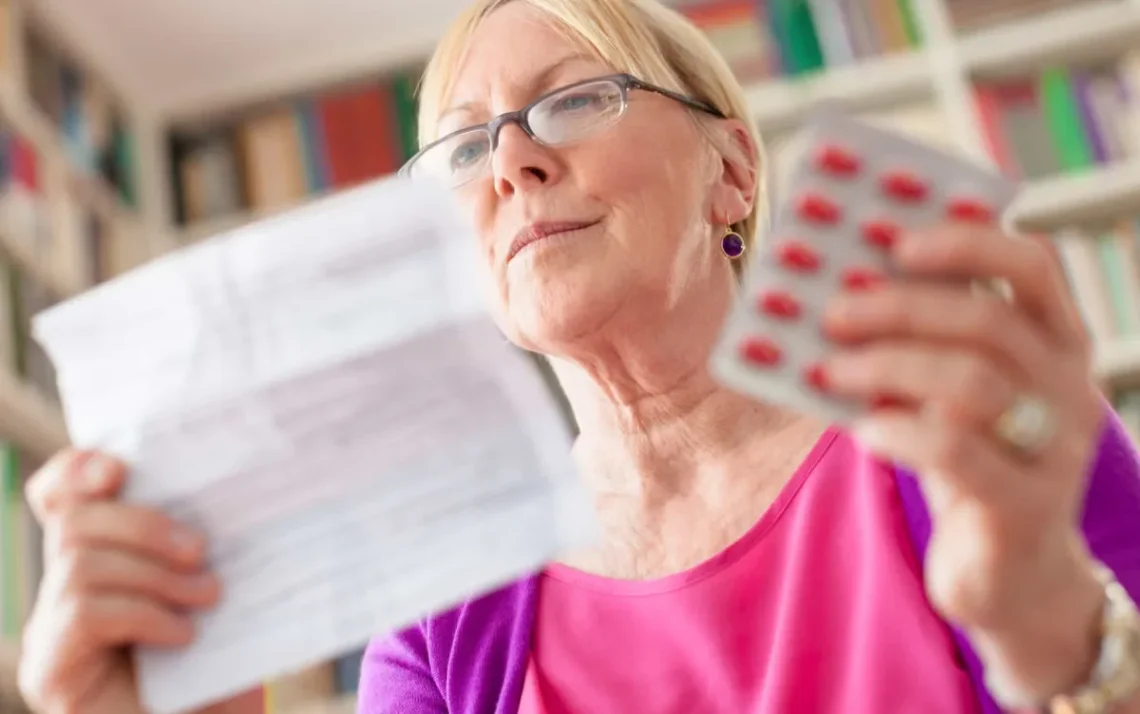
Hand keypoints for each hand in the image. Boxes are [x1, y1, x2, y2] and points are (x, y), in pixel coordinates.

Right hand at [16, 449, 254, 713]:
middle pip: (75, 521)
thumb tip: (229, 485)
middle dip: (143, 524)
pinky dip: (144, 613)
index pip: (61, 496)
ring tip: (207, 596)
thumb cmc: (223, 666)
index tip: (121, 466)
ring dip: (154, 572)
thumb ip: (199, 546)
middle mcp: (64, 592)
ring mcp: (52, 633)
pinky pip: (86, 613)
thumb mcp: (217, 592)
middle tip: (202, 551)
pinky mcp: (52, 672)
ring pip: (80, 562)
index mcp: (102, 559)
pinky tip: (184, 635)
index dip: (79, 469)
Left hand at [819, 223, 1105, 702]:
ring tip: (829, 368)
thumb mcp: (951, 394)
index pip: (1034, 266)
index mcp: (1056, 342)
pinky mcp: (1025, 506)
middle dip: (901, 307)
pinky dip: (899, 430)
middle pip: (988, 322)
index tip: (897, 235)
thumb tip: (835, 288)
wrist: (1012, 575)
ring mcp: (1054, 449)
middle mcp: (1069, 387)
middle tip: (832, 309)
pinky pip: (957, 451)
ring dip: (888, 366)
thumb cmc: (969, 462)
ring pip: (971, 383)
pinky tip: (859, 428)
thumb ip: (919, 344)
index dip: (968, 241)